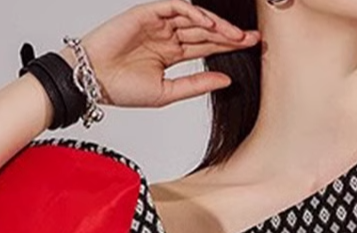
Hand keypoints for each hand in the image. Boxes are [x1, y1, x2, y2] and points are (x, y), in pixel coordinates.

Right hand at [57, 0, 260, 108]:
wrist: (94, 81)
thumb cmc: (123, 89)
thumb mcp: (169, 92)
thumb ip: (197, 84)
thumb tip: (226, 80)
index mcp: (171, 54)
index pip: (206, 47)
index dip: (228, 47)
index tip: (251, 50)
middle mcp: (167, 36)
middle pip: (205, 32)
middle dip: (230, 35)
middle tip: (253, 39)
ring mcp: (158, 23)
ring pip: (194, 18)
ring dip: (215, 25)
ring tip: (235, 36)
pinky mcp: (147, 13)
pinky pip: (175, 7)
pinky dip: (194, 14)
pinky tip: (209, 24)